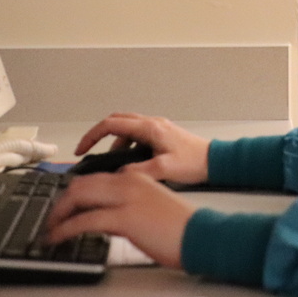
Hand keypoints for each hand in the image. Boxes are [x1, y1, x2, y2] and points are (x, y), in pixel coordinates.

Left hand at [44, 172, 195, 268]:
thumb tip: (106, 216)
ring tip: (49, 230)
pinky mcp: (124, 219)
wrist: (201, 235)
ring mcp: (125, 199)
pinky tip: (56, 238)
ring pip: (78, 197)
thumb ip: (128, 205)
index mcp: (136, 177)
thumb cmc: (182, 227)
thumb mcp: (151, 206)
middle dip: (60, 202)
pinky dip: (64, 229)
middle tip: (50, 219)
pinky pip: (84, 221)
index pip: (94, 179)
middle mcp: (128, 182)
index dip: (74, 194)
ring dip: (57, 214)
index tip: (63, 207)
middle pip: (80, 184)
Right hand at [75, 113, 210, 184]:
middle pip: (116, 122)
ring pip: (127, 129)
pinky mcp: (162, 135)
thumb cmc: (195, 163)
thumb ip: (138, 171)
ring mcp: (157, 128)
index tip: (82, 149)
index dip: (92, 135)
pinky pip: (137, 135)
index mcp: (149, 128)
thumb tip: (117, 174)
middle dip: (99, 136)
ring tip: (114, 164)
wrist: (215, 161)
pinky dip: (128, 146)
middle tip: (89, 151)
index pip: (112, 125)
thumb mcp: (164, 170)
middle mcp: (152, 124)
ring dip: (115, 143)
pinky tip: (131, 163)